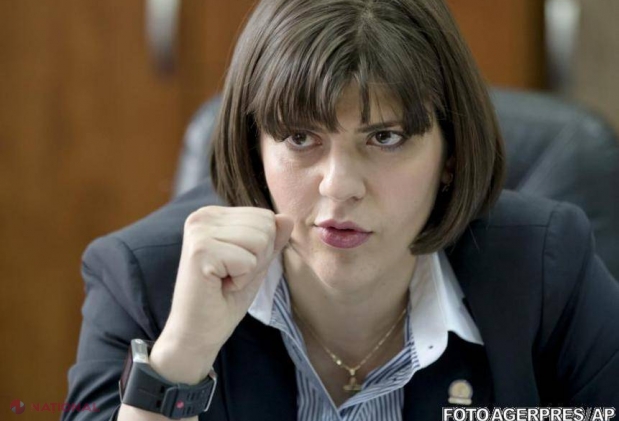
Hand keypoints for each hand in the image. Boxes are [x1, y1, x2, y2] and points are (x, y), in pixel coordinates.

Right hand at [155, 206, 293, 364]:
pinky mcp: (200, 251)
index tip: (235, 266)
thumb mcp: (256, 264)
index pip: (265, 216)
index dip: (262, 249)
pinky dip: (241, 281)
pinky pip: (249, 261)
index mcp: (213, 214)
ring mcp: (199, 232)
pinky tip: (220, 287)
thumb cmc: (224, 299)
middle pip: (265, 226)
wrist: (196, 334)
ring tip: (225, 280)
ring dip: (249, 270)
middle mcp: (202, 216)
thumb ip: (272, 240)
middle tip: (230, 276)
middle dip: (258, 258)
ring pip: (260, 241)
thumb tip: (287, 218)